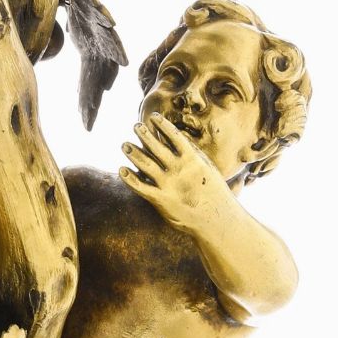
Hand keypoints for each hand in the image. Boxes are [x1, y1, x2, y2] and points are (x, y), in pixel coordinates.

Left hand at [119, 113, 223, 231]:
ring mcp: (169, 184)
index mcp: (192, 159)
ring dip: (134, 153)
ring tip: (124, 145)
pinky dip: (130, 179)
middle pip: (156, 147)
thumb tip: (183, 139)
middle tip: (135, 126)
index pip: (174, 136)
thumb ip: (195, 154)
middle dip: (145, 135)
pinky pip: (141, 188)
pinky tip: (121, 170)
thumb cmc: (214, 193)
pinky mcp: (161, 200)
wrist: (216, 220)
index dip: (163, 125)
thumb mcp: (209, 168)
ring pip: (146, 164)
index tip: (153, 117)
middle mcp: (179, 169)